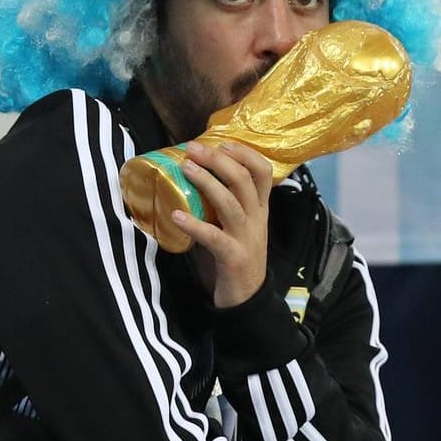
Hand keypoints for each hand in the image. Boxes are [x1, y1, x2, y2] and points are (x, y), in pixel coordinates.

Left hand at [172, 141, 272, 308]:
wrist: (249, 298)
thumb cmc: (236, 256)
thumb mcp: (238, 225)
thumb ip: (225, 203)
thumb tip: (193, 175)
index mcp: (260, 209)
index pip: (263, 172)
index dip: (245, 153)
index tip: (222, 143)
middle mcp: (256, 219)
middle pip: (244, 180)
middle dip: (218, 160)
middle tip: (193, 149)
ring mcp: (246, 237)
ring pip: (230, 202)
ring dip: (207, 182)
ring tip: (186, 168)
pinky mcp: (234, 257)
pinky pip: (213, 237)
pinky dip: (194, 225)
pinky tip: (176, 215)